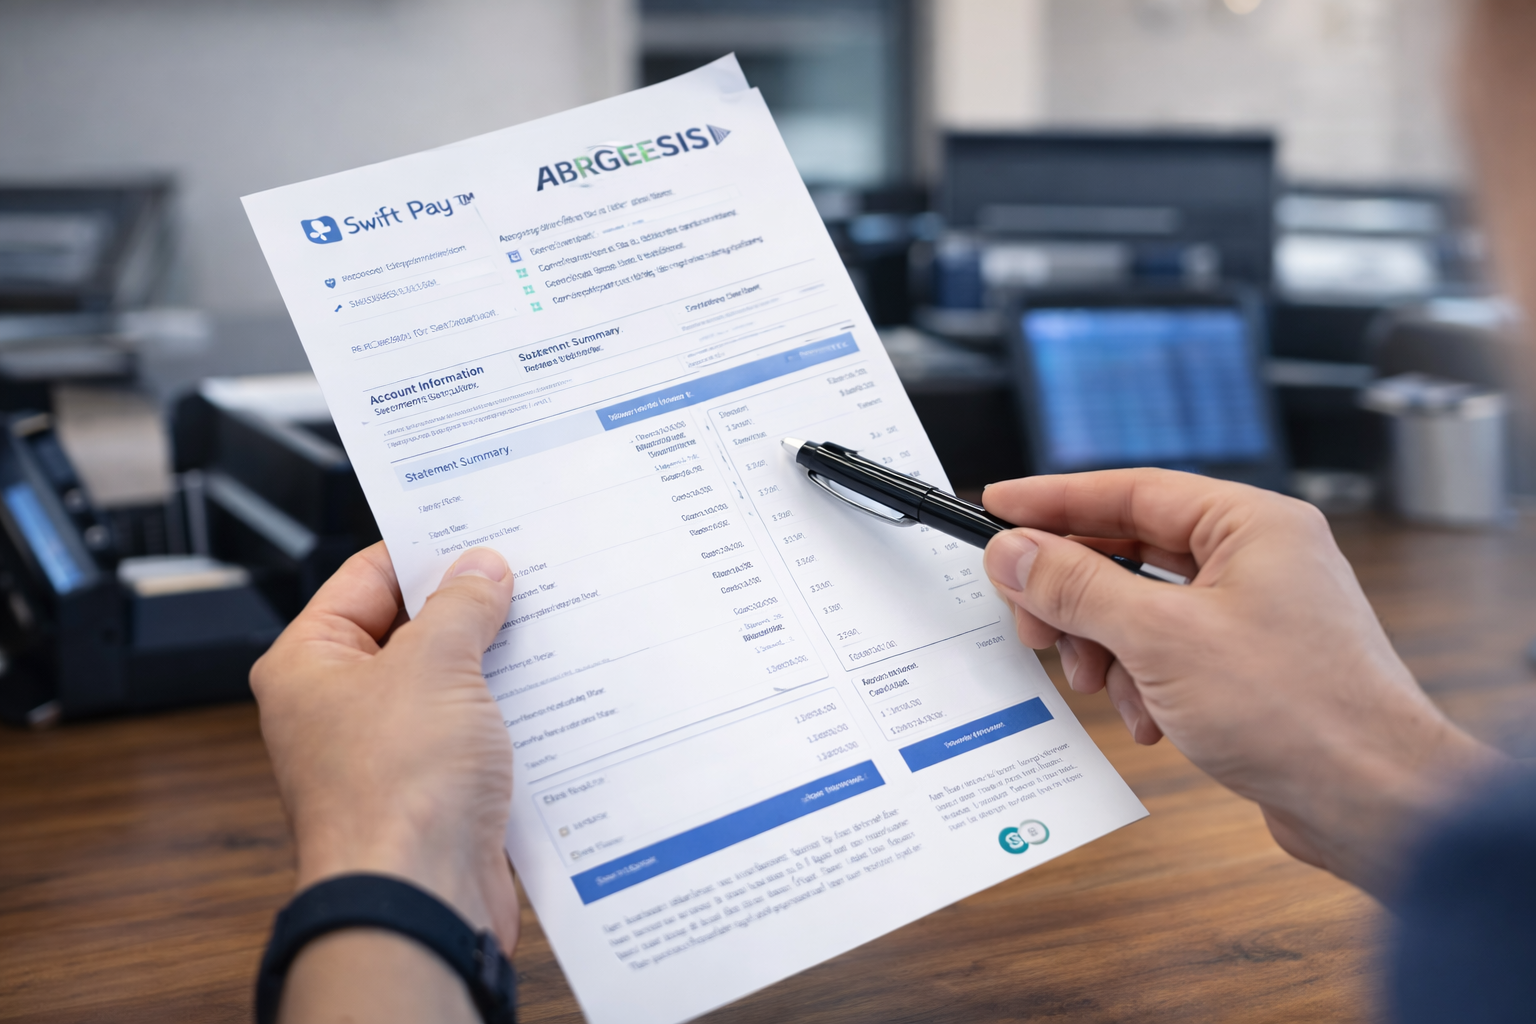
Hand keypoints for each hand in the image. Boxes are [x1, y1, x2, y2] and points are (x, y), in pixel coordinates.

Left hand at [251, 543, 517, 948]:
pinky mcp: (433, 792)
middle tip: (527, 576)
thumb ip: (461, 606)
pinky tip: (554, 693)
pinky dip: (510, 715)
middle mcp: (339, 707)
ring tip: (550, 628)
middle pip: (412, 630)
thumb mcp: (435, 664)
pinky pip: (475, 734)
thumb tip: (481, 570)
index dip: (426, 551)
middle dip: (471, 608)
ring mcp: (387, 752)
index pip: (367, 577)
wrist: (419, 899)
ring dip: (497, 662)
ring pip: (450, 684)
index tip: (481, 532)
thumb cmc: (395, 791)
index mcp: (309, 664)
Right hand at [981, 469, 1502, 898]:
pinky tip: (1149, 720)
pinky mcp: (1250, 666)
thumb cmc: (1300, 712)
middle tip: (1031, 620)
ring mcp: (1255, 613)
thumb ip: (1076, 587)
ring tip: (1101, 685)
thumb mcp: (1160, 639)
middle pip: (1129, 551)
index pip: (1130, 491)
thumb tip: (1014, 551)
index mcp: (1250, 524)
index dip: (1055, 500)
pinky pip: (1167, 653)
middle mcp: (1257, 558)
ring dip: (1107, 649)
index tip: (998, 506)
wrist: (1378, 805)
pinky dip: (1142, 683)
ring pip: (1141, 608)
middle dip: (1075, 594)